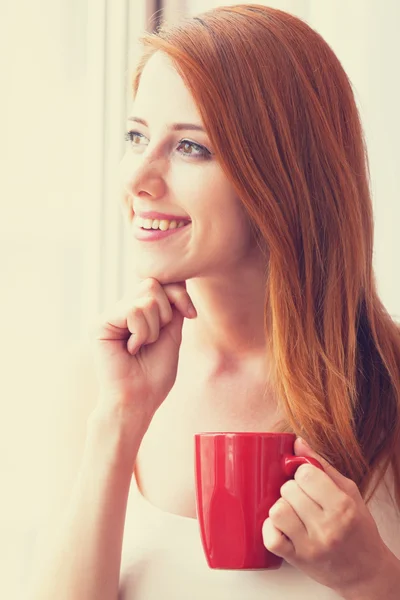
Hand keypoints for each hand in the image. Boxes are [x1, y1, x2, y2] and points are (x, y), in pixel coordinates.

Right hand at [89, 278, 196, 423]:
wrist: (138, 400)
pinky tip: (131, 349)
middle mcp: (122, 309)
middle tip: (155, 338)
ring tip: (141, 346)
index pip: (160, 283)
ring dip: (153, 328)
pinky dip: (142, 332)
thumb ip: (173, 307)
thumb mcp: (172, 333)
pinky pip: (133, 310)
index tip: (191, 314)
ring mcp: (110, 315)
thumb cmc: (154, 374)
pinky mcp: (100, 323)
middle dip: (165, 313)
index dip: (179, 294)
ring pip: (146, 298)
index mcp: (138, 311)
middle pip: (152, 284)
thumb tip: (179, 278)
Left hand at [262, 437, 397, 596]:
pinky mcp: (297, 560)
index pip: (305, 474)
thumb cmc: (357, 528)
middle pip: (288, 490)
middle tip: (302, 498)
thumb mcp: (349, 492)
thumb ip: (323, 466)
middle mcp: (327, 527)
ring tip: (293, 511)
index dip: (302, 473)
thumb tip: (298, 442)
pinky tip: (282, 527)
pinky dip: (271, 529)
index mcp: (342, 506)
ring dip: (282, 507)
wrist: (364, 572)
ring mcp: (311, 546)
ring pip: (277, 511)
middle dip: (292, 489)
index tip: (308, 481)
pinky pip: (270, 538)